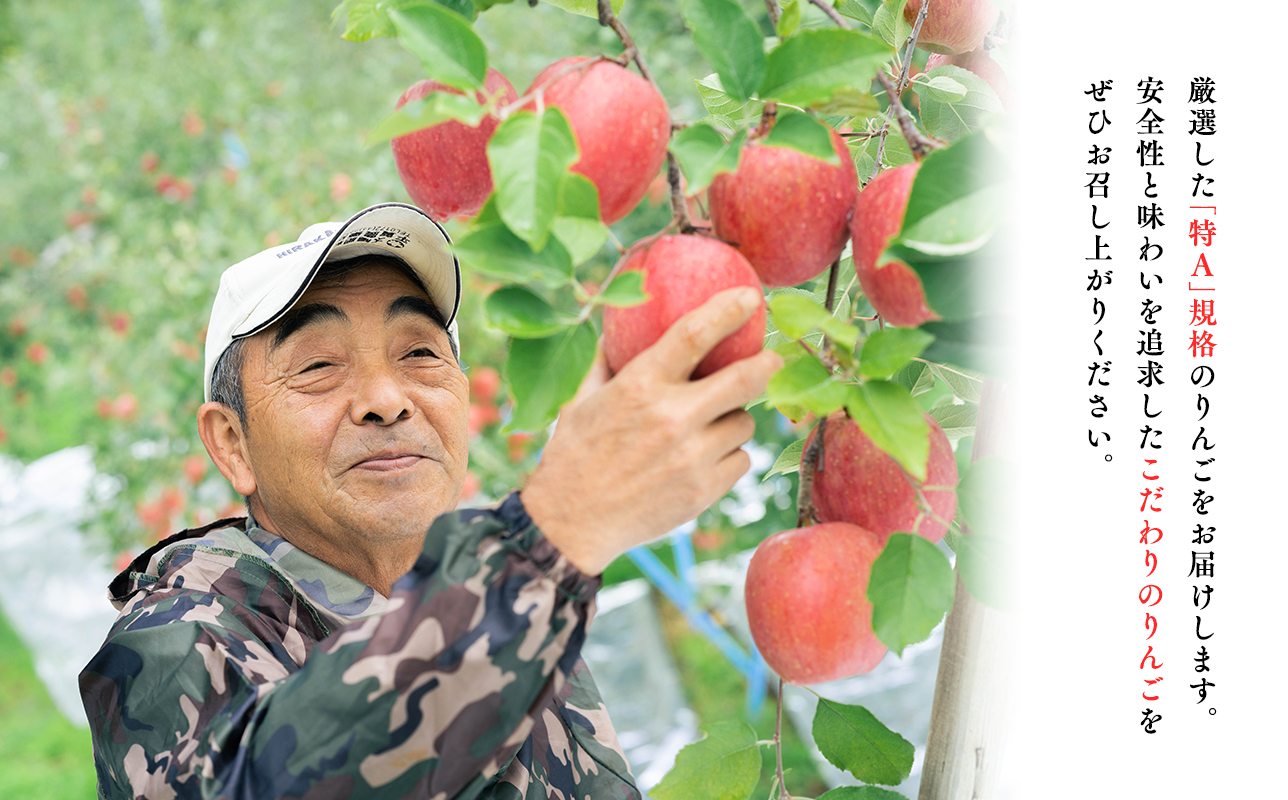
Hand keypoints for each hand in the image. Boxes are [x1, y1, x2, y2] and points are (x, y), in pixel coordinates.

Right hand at [521, 287, 782, 574]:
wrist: (571, 522)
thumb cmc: (574, 453)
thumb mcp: (582, 399)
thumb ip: (607, 361)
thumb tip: (622, 325)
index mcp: (640, 386)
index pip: (694, 334)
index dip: (728, 310)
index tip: (751, 298)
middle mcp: (672, 418)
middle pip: (745, 378)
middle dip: (767, 363)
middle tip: (773, 359)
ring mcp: (692, 457)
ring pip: (744, 423)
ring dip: (734, 418)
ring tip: (708, 425)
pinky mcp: (703, 490)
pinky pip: (740, 459)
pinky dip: (728, 455)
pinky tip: (703, 458)